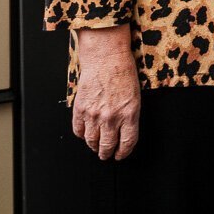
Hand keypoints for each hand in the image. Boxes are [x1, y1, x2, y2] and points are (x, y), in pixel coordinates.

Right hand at [72, 26, 140, 159]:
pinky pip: (78, 130)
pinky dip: (81, 135)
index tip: (120, 155)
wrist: (106, 58)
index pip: (127, 142)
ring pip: (91, 141)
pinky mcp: (80, 109)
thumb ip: (129, 115)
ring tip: (96, 147)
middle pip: (108, 146)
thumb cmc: (123, 72)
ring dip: (94, 146)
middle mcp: (111, 117)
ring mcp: (94, 114)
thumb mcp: (135, 96)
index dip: (123, 152)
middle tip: (106, 154)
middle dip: (107, 153)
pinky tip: (85, 134)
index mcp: (130, 113)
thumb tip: (124, 131)